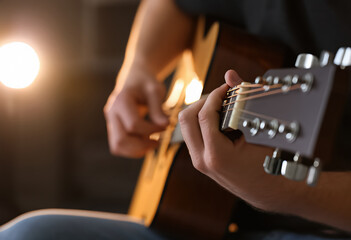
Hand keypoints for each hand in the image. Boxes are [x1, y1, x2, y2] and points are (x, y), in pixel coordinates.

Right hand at [104, 64, 168, 157]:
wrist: (134, 79)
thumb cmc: (146, 83)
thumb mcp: (155, 91)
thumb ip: (158, 109)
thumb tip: (166, 126)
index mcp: (121, 100)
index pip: (133, 125)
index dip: (151, 129)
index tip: (165, 126)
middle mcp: (111, 112)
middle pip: (120, 140)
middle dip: (141, 146)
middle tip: (158, 142)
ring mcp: (110, 121)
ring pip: (117, 147)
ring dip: (136, 150)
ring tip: (152, 142)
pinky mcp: (113, 128)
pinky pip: (118, 146)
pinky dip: (132, 149)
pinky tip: (145, 141)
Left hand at [179, 70, 297, 209]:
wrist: (268, 191)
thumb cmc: (269, 164)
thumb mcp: (258, 132)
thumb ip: (242, 101)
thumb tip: (230, 75)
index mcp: (216, 155)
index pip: (204, 115)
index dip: (215, 95)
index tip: (227, 87)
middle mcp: (202, 159)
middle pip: (186, 118)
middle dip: (203, 101)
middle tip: (221, 96)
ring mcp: (198, 161)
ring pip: (186, 125)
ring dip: (200, 110)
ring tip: (221, 106)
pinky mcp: (200, 160)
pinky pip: (192, 134)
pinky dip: (201, 121)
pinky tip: (220, 118)